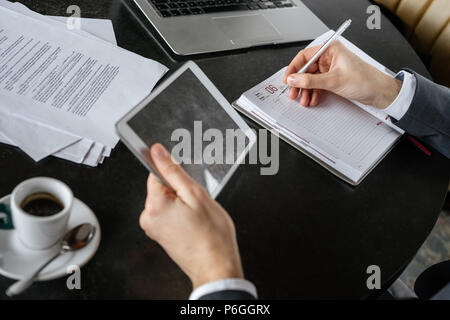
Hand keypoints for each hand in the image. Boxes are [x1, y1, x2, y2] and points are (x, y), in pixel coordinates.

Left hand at [139, 143, 243, 289]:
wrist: (216, 265)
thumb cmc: (211, 236)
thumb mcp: (196, 194)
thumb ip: (173, 171)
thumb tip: (158, 153)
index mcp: (154, 205)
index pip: (155, 173)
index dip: (174, 175)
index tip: (186, 184)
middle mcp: (148, 218)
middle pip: (161, 188)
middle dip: (180, 191)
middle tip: (196, 204)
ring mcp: (153, 228)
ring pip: (167, 201)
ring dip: (182, 204)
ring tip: (197, 217)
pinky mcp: (160, 235)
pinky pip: (169, 214)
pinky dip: (181, 215)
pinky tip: (194, 224)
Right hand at [283, 41, 401, 108]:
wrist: (379, 92)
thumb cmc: (365, 80)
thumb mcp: (333, 80)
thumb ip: (310, 80)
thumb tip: (294, 79)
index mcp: (330, 50)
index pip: (305, 56)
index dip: (294, 68)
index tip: (288, 80)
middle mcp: (330, 57)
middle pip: (307, 69)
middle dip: (300, 83)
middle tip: (293, 93)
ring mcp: (331, 68)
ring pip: (312, 79)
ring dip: (306, 91)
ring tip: (304, 100)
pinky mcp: (334, 78)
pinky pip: (318, 85)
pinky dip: (314, 93)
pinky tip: (312, 100)